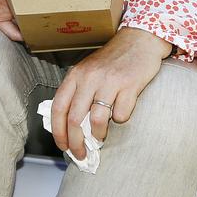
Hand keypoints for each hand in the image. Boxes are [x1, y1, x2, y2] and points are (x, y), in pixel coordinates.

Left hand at [50, 27, 171, 159]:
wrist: (138, 41)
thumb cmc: (111, 60)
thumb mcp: (87, 71)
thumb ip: (77, 92)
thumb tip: (68, 124)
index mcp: (74, 75)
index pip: (58, 107)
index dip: (58, 131)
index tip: (63, 147)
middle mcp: (88, 78)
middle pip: (74, 118)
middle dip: (76, 142)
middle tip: (80, 155)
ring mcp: (108, 81)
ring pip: (96, 119)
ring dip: (98, 135)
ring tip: (100, 139)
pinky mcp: (129, 85)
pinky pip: (121, 114)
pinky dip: (121, 120)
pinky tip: (122, 114)